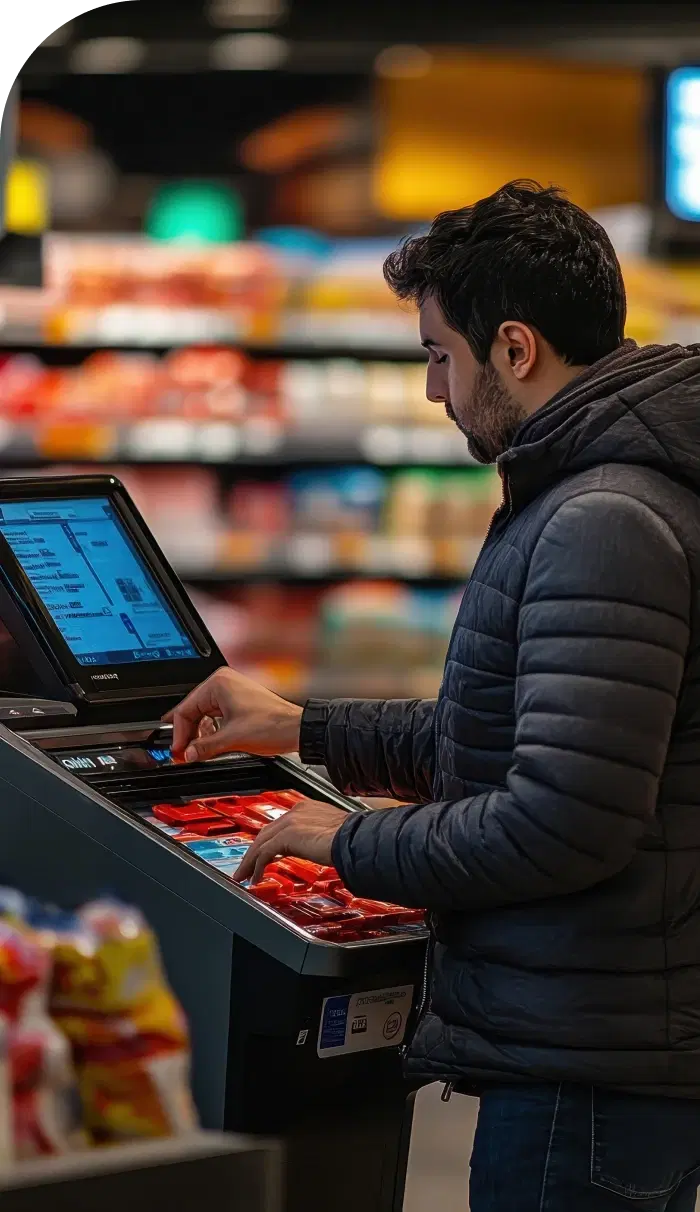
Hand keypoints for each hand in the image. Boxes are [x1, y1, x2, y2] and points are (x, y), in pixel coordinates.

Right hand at [163, 666, 302, 762]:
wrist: (296, 729)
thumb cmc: (272, 725)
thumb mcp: (231, 739)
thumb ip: (204, 747)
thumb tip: (187, 753)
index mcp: (218, 683)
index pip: (185, 708)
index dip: (179, 733)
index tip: (177, 750)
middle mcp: (224, 682)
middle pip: (193, 710)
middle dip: (188, 734)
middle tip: (183, 753)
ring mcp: (232, 691)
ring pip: (204, 714)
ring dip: (199, 734)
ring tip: (196, 751)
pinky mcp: (238, 701)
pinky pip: (216, 716)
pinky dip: (211, 731)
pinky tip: (209, 744)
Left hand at [234, 798, 347, 885]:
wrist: (356, 839)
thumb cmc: (353, 839)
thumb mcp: (332, 836)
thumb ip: (319, 839)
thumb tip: (319, 850)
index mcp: (308, 808)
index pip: (281, 824)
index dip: (270, 840)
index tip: (265, 853)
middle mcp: (297, 811)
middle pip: (266, 832)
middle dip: (254, 850)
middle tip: (247, 866)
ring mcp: (290, 822)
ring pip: (261, 842)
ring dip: (250, 860)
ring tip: (245, 875)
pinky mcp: (287, 836)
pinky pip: (264, 853)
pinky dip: (256, 866)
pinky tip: (255, 878)